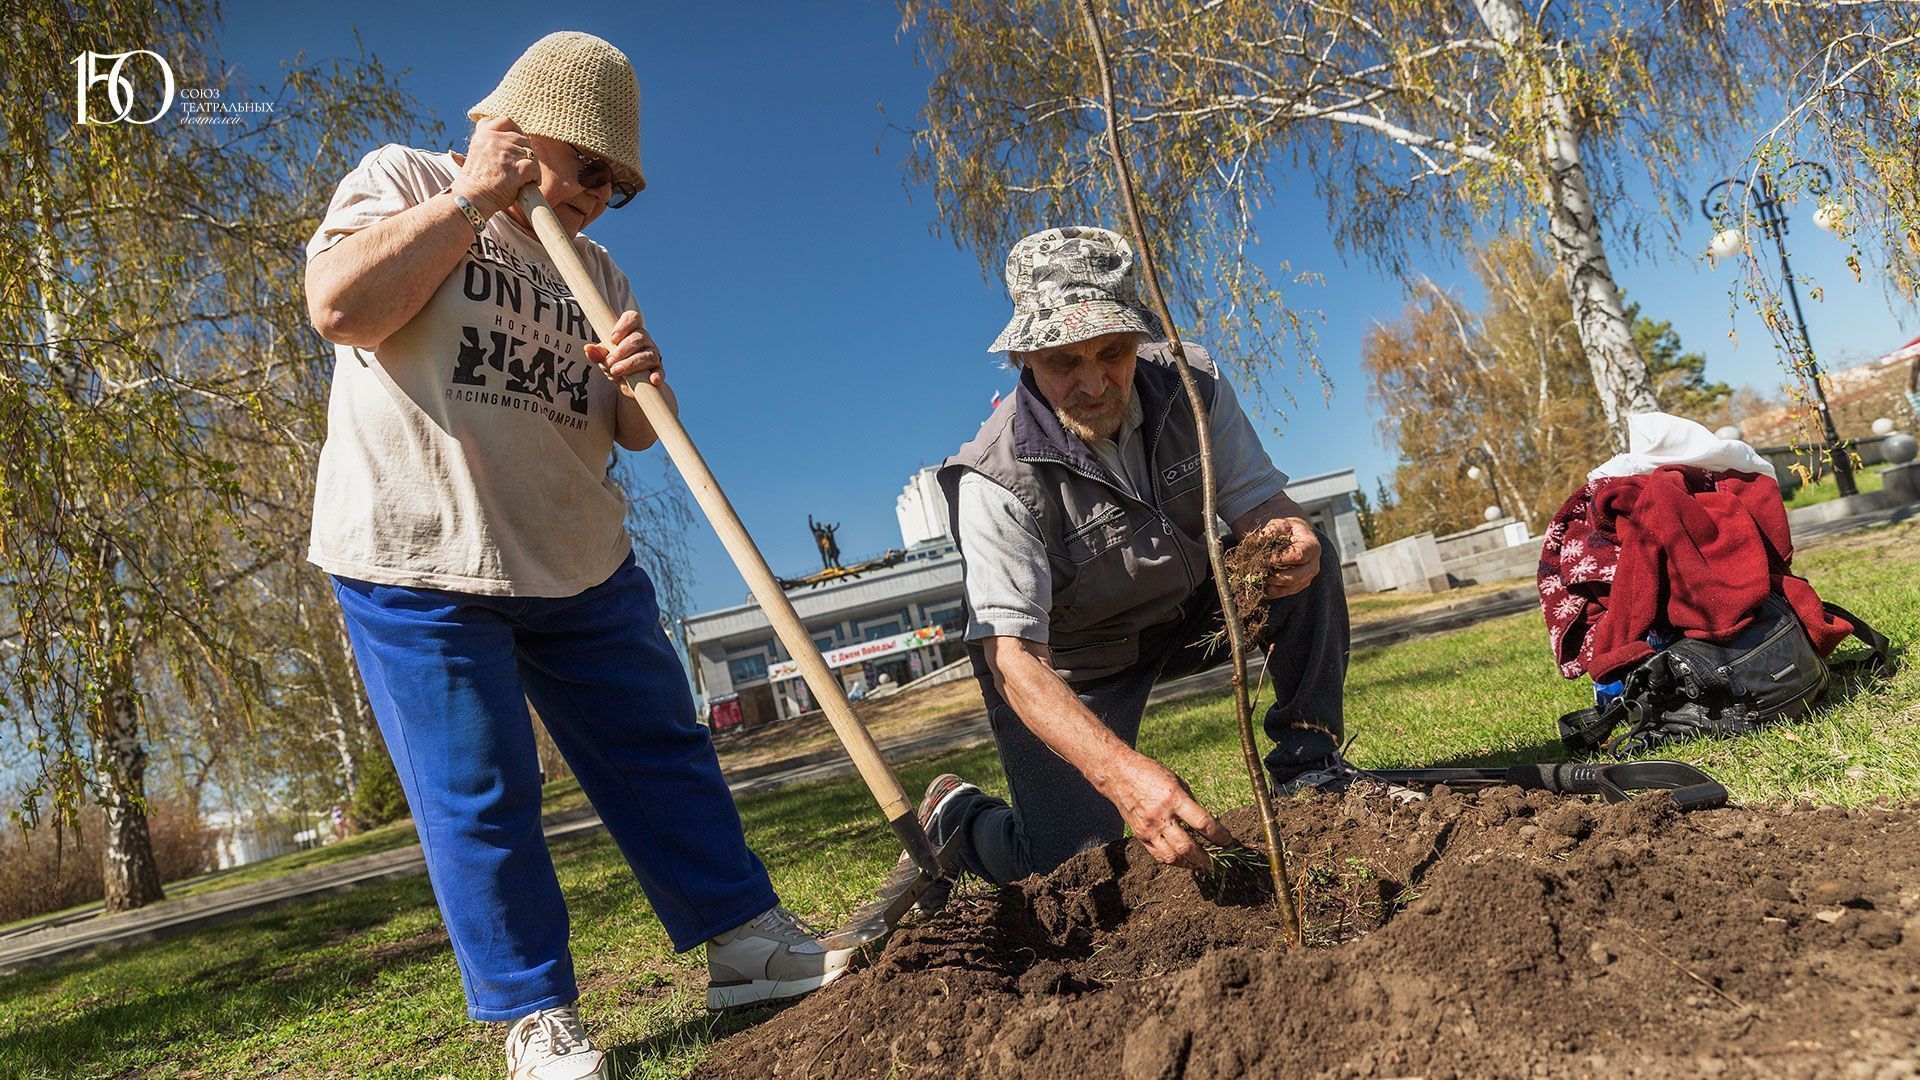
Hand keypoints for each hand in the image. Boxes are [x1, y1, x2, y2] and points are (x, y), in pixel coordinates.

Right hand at [450, 117, 541, 216]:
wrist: (471, 199)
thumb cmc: (476, 180)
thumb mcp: (477, 151)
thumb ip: (490, 141)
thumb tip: (505, 132)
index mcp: (484, 134)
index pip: (507, 121)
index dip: (516, 131)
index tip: (518, 144)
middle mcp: (494, 139)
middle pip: (522, 139)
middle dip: (525, 153)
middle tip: (520, 168)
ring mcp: (506, 153)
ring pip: (531, 154)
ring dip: (531, 166)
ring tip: (523, 178)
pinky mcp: (516, 169)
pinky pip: (534, 167)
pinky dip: (535, 177)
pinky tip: (529, 183)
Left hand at [584, 309, 662, 395]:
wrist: (628, 386)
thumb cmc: (615, 365)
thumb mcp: (604, 359)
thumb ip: (597, 354)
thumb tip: (588, 348)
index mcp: (631, 331)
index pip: (633, 318)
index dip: (624, 325)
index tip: (612, 339)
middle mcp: (645, 340)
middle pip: (638, 338)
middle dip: (622, 350)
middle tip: (610, 362)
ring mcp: (653, 355)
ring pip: (647, 355)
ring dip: (631, 363)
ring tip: (617, 371)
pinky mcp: (658, 370)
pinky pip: (660, 371)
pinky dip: (657, 375)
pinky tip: (653, 380)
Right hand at [1098, 750, 1235, 870]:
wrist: (1119, 775)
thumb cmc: (1151, 774)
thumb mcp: (1177, 782)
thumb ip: (1190, 804)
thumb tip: (1206, 825)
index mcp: (1174, 798)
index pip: (1202, 823)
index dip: (1219, 835)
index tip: (1229, 841)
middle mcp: (1161, 816)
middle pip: (1187, 846)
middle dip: (1207, 858)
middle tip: (1219, 863)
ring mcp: (1148, 828)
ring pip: (1172, 856)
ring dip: (1191, 864)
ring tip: (1202, 865)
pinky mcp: (1140, 836)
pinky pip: (1159, 855)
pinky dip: (1174, 861)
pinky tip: (1184, 861)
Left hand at [1249, 517, 1320, 598]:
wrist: (1294, 537)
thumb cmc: (1287, 530)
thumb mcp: (1280, 524)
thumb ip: (1272, 530)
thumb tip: (1261, 541)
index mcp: (1312, 546)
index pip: (1299, 556)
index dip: (1282, 559)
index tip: (1267, 558)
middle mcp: (1313, 564)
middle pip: (1296, 576)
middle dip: (1276, 576)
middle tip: (1260, 572)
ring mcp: (1308, 576)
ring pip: (1291, 587)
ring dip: (1273, 585)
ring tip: (1260, 578)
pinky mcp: (1300, 585)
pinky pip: (1286, 593)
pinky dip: (1273, 591)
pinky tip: (1262, 585)